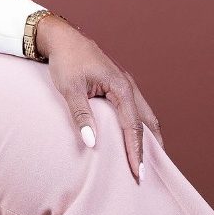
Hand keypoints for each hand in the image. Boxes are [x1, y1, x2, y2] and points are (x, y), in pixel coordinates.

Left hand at [35, 15, 164, 181]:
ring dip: (149, 138)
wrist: (63, 40)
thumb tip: (92, 142)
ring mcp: (126, 86)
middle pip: (147, 123)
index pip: (133, 127)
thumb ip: (81, 115)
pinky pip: (137, 111)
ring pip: (145, 117)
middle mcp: (129, 87)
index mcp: (121, 88)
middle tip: (149, 174)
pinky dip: (140, 128)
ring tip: (150, 161)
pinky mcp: (119, 87)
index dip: (136, 151)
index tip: (138, 173)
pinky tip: (137, 140)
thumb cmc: (66, 62)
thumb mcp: (69, 89)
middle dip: (151, 149)